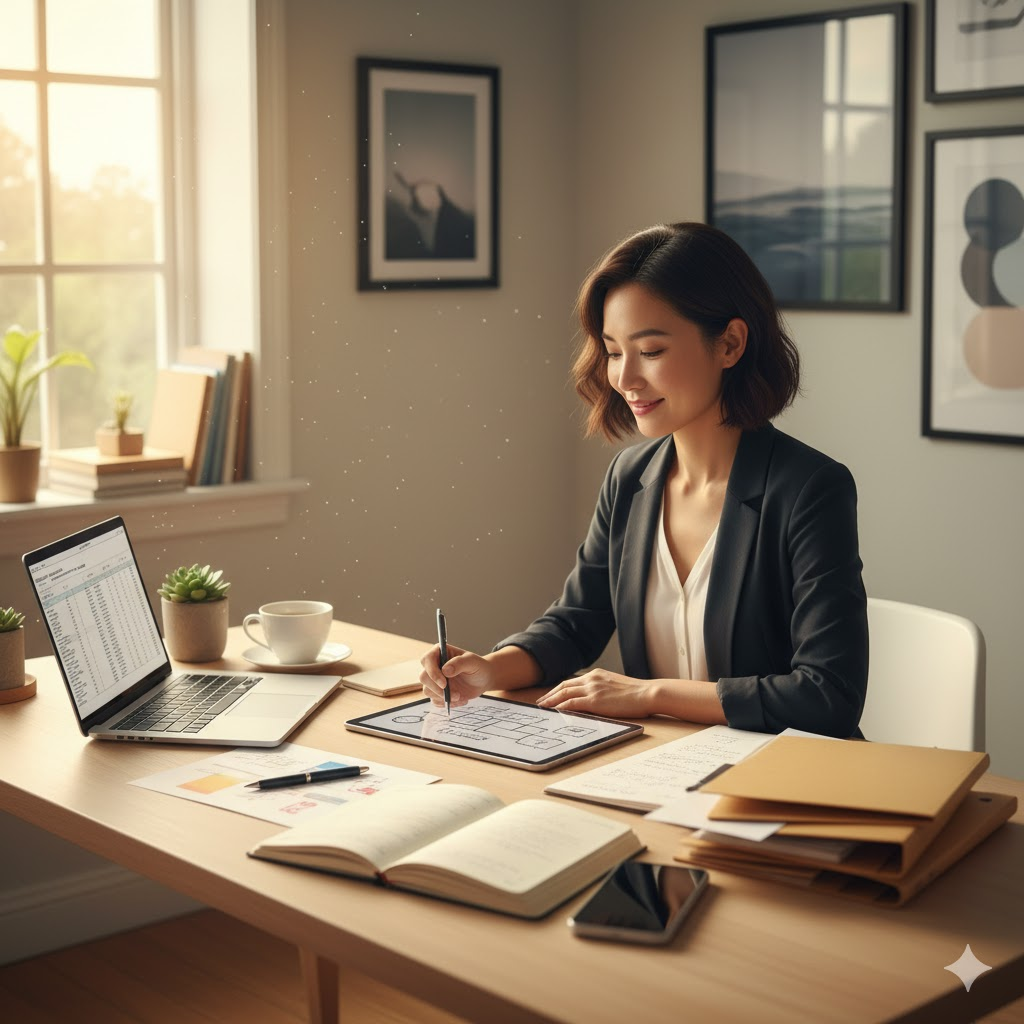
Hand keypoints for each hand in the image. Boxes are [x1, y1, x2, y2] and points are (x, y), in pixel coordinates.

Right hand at [419, 644, 493, 708]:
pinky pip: (435, 701)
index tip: (444, 683)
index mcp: (440, 653)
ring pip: (428, 691)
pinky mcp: (438, 692)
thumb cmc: (478, 666)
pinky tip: (460, 700)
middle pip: (424, 677)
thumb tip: (445, 670)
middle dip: (438, 689)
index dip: (432, 672)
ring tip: (460, 696)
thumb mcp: (472, 662)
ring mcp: (435, 680)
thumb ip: (459, 663)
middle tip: (456, 694)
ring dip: (444, 697)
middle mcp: (434, 666)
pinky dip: (447, 703)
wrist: (484, 679)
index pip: (427, 660)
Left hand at [535, 668, 653, 717]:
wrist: (648, 693)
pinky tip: (555, 711)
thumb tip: (594, 699)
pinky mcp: (595, 700)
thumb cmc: (637, 693)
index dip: (559, 689)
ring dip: (551, 700)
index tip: (551, 695)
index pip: (572, 681)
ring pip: (565, 693)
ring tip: (543, 707)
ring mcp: (592, 688)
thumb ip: (602, 689)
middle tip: (540, 702)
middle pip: (564, 685)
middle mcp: (592, 678)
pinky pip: (572, 703)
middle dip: (550, 694)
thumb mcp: (616, 686)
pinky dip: (561, 706)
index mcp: (597, 674)